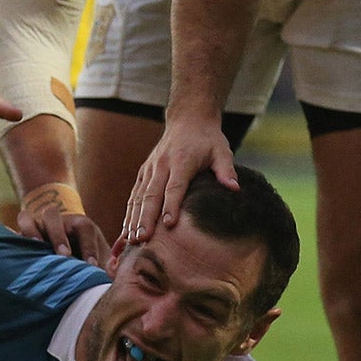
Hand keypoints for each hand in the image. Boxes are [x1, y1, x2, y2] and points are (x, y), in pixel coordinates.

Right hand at [16, 181, 109, 261]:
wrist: (62, 248)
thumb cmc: (84, 256)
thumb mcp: (98, 257)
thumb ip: (107, 266)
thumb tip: (112, 275)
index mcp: (78, 224)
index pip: (84, 228)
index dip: (89, 246)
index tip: (92, 266)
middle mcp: (56, 220)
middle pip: (53, 215)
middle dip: (58, 236)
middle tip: (64, 256)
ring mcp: (34, 225)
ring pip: (27, 218)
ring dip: (31, 232)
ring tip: (36, 250)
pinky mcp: (18, 235)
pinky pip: (9, 232)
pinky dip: (9, 238)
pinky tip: (10, 253)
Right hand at [121, 111, 235, 243]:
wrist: (188, 119)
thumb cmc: (208, 140)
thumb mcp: (221, 150)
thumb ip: (226, 170)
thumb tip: (234, 188)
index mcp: (181, 161)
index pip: (174, 187)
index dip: (171, 206)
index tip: (168, 225)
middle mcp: (162, 165)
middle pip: (151, 195)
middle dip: (145, 218)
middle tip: (142, 239)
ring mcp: (150, 168)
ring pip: (138, 197)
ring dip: (133, 219)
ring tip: (130, 240)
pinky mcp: (144, 172)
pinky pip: (134, 195)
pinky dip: (128, 213)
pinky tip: (125, 231)